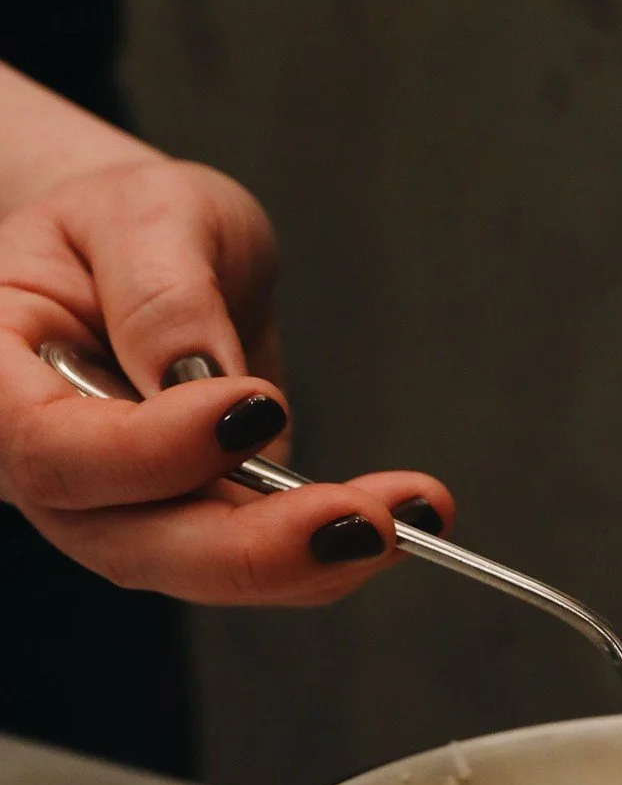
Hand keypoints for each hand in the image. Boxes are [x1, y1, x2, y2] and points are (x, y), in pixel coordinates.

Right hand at [0, 157, 453, 603]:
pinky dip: (332, 545)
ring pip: (204, 570)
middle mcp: (47, 472)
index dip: (152, 450)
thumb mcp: (143, 213)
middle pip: (133, 544)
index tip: (252, 409)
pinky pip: (257, 561)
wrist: (148, 261)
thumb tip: (201, 378)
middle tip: (363, 520)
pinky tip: (403, 512)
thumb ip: (162, 288)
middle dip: (257, 546)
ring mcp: (119, 515)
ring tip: (411, 513)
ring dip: (315, 556)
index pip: (53, 449)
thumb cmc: (123, 228)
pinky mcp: (192, 530)